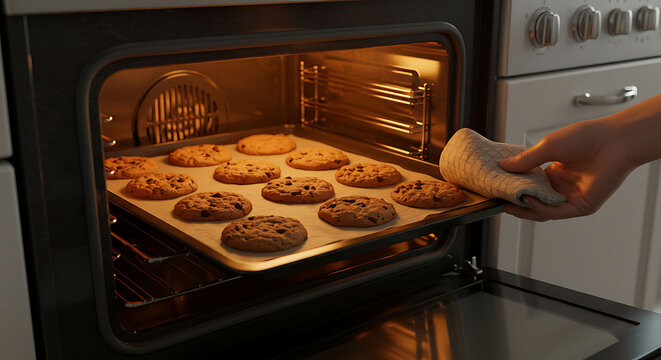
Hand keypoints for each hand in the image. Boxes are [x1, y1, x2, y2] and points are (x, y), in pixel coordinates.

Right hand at [498, 118, 633, 220]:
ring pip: (543, 210)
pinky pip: (556, 212)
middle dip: (516, 202)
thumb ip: (525, 160)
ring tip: (509, 204)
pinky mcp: (582, 206)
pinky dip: (541, 209)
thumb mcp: (547, 147)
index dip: (513, 187)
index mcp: (554, 172)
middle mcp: (562, 186)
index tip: (497, 186)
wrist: (614, 140)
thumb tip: (502, 165)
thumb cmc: (586, 137)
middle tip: (498, 201)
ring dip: (525, 209)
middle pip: (534, 201)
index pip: (529, 185)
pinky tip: (529, 201)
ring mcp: (571, 197)